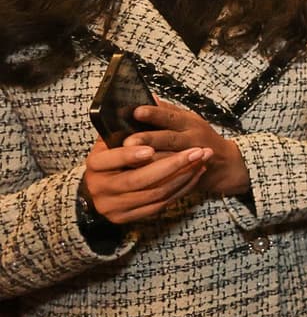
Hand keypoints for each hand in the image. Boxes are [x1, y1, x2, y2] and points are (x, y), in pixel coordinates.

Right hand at [81, 138, 211, 224]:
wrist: (103, 187)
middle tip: (197, 151)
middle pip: (138, 180)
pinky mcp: (126, 218)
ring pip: (154, 194)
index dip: (130, 156)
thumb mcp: (113, 140)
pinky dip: (181, 189)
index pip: (112, 160)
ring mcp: (113, 206)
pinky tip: (195, 174)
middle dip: (171, 165)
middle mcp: (100, 188)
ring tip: (202, 160)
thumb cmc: (114, 157)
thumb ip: (129, 126)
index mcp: (94, 165)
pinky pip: (160, 205)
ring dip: (183, 176)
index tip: (150, 148)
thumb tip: (151, 99)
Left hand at [128, 100, 249, 197]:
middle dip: (149, 139)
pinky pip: (174, 176)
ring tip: (129, 161)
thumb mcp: (189, 120)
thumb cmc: (202, 138)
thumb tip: (148, 96)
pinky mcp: (192, 175)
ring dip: (150, 161)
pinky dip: (157, 177)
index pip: (170, 115)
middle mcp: (193, 138)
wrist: (228, 164)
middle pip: (169, 139)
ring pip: (170, 159)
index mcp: (189, 122)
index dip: (154, 114)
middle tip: (128, 141)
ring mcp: (194, 158)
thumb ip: (168, 111)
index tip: (137, 112)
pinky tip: (139, 178)